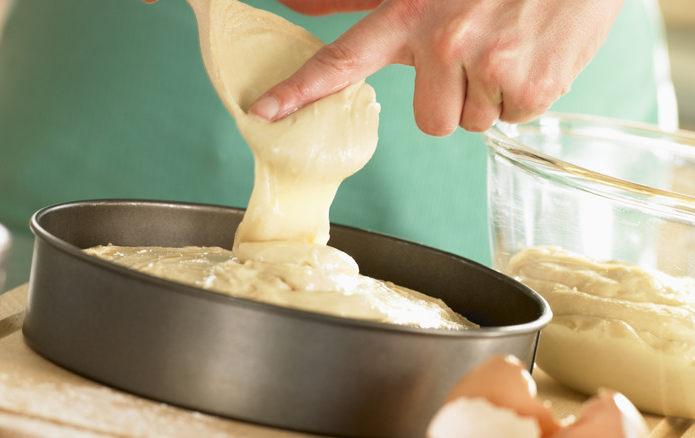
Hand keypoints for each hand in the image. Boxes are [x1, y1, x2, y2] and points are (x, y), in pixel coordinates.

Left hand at [251, 0, 624, 135]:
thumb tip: (295, 2)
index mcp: (409, 13)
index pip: (341, 59)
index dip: (299, 90)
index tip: (264, 113)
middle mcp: (443, 41)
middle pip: (430, 120)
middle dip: (454, 97)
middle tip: (478, 53)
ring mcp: (488, 64)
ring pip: (472, 122)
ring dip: (491, 94)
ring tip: (509, 45)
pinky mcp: (531, 85)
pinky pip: (513, 118)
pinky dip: (526, 94)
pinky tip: (534, 53)